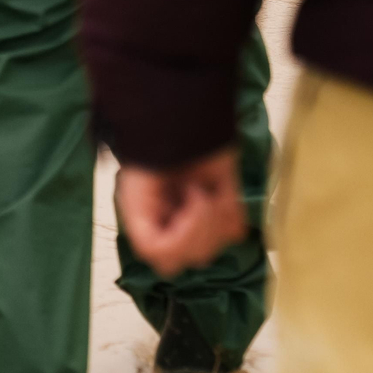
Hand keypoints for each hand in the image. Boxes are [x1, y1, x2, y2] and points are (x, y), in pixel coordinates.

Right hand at [116, 148, 245, 277]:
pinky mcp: (222, 214)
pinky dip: (233, 212)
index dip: (181, 237)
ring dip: (216, 214)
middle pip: (190, 257)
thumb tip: (160, 249)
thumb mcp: (137, 179)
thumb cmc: (156, 143)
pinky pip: (235, 231)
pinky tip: (220, 189)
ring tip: (207, 185)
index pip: (161, 255)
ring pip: (214, 246)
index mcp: (145, 221)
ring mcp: (198, 222)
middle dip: (201, 225)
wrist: (182, 115)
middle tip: (195, 189)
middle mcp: (169, 226)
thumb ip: (142, 215)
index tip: (190, 199)